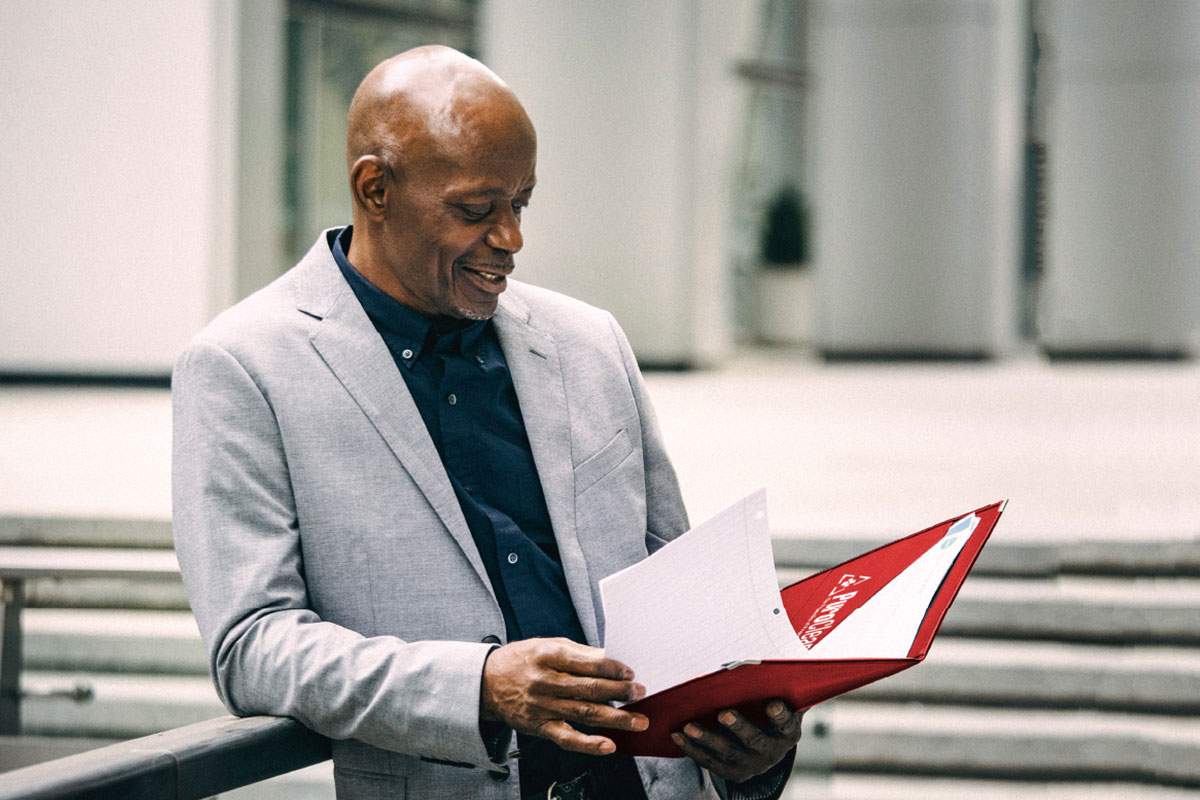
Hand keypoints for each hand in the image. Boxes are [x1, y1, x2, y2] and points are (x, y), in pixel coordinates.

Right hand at [480, 637, 648, 755]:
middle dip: (619, 692)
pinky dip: (588, 743)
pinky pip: (566, 738)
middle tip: (640, 692)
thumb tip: (606, 657)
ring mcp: (542, 707)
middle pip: (588, 689)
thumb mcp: (544, 644)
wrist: (485, 683)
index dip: (611, 668)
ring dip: (615, 719)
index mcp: (547, 656)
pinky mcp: (538, 727)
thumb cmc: (520, 660)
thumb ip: (576, 651)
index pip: (586, 663)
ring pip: (584, 713)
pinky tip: (608, 745)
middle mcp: (545, 682)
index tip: (629, 672)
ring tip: (638, 721)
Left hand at [671, 700, 802, 783]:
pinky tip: (678, 735)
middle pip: (754, 740)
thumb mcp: (780, 704)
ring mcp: (750, 764)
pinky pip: (709, 761)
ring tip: (689, 726)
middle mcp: (771, 752)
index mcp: (787, 733)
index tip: (773, 704)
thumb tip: (766, 665)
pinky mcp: (731, 771)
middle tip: (724, 713)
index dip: (780, 716)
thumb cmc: (768, 715)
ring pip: (727, 752)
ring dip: (707, 738)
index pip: (786, 724)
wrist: (765, 749)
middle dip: (739, 727)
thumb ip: (778, 688)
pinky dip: (692, 748)